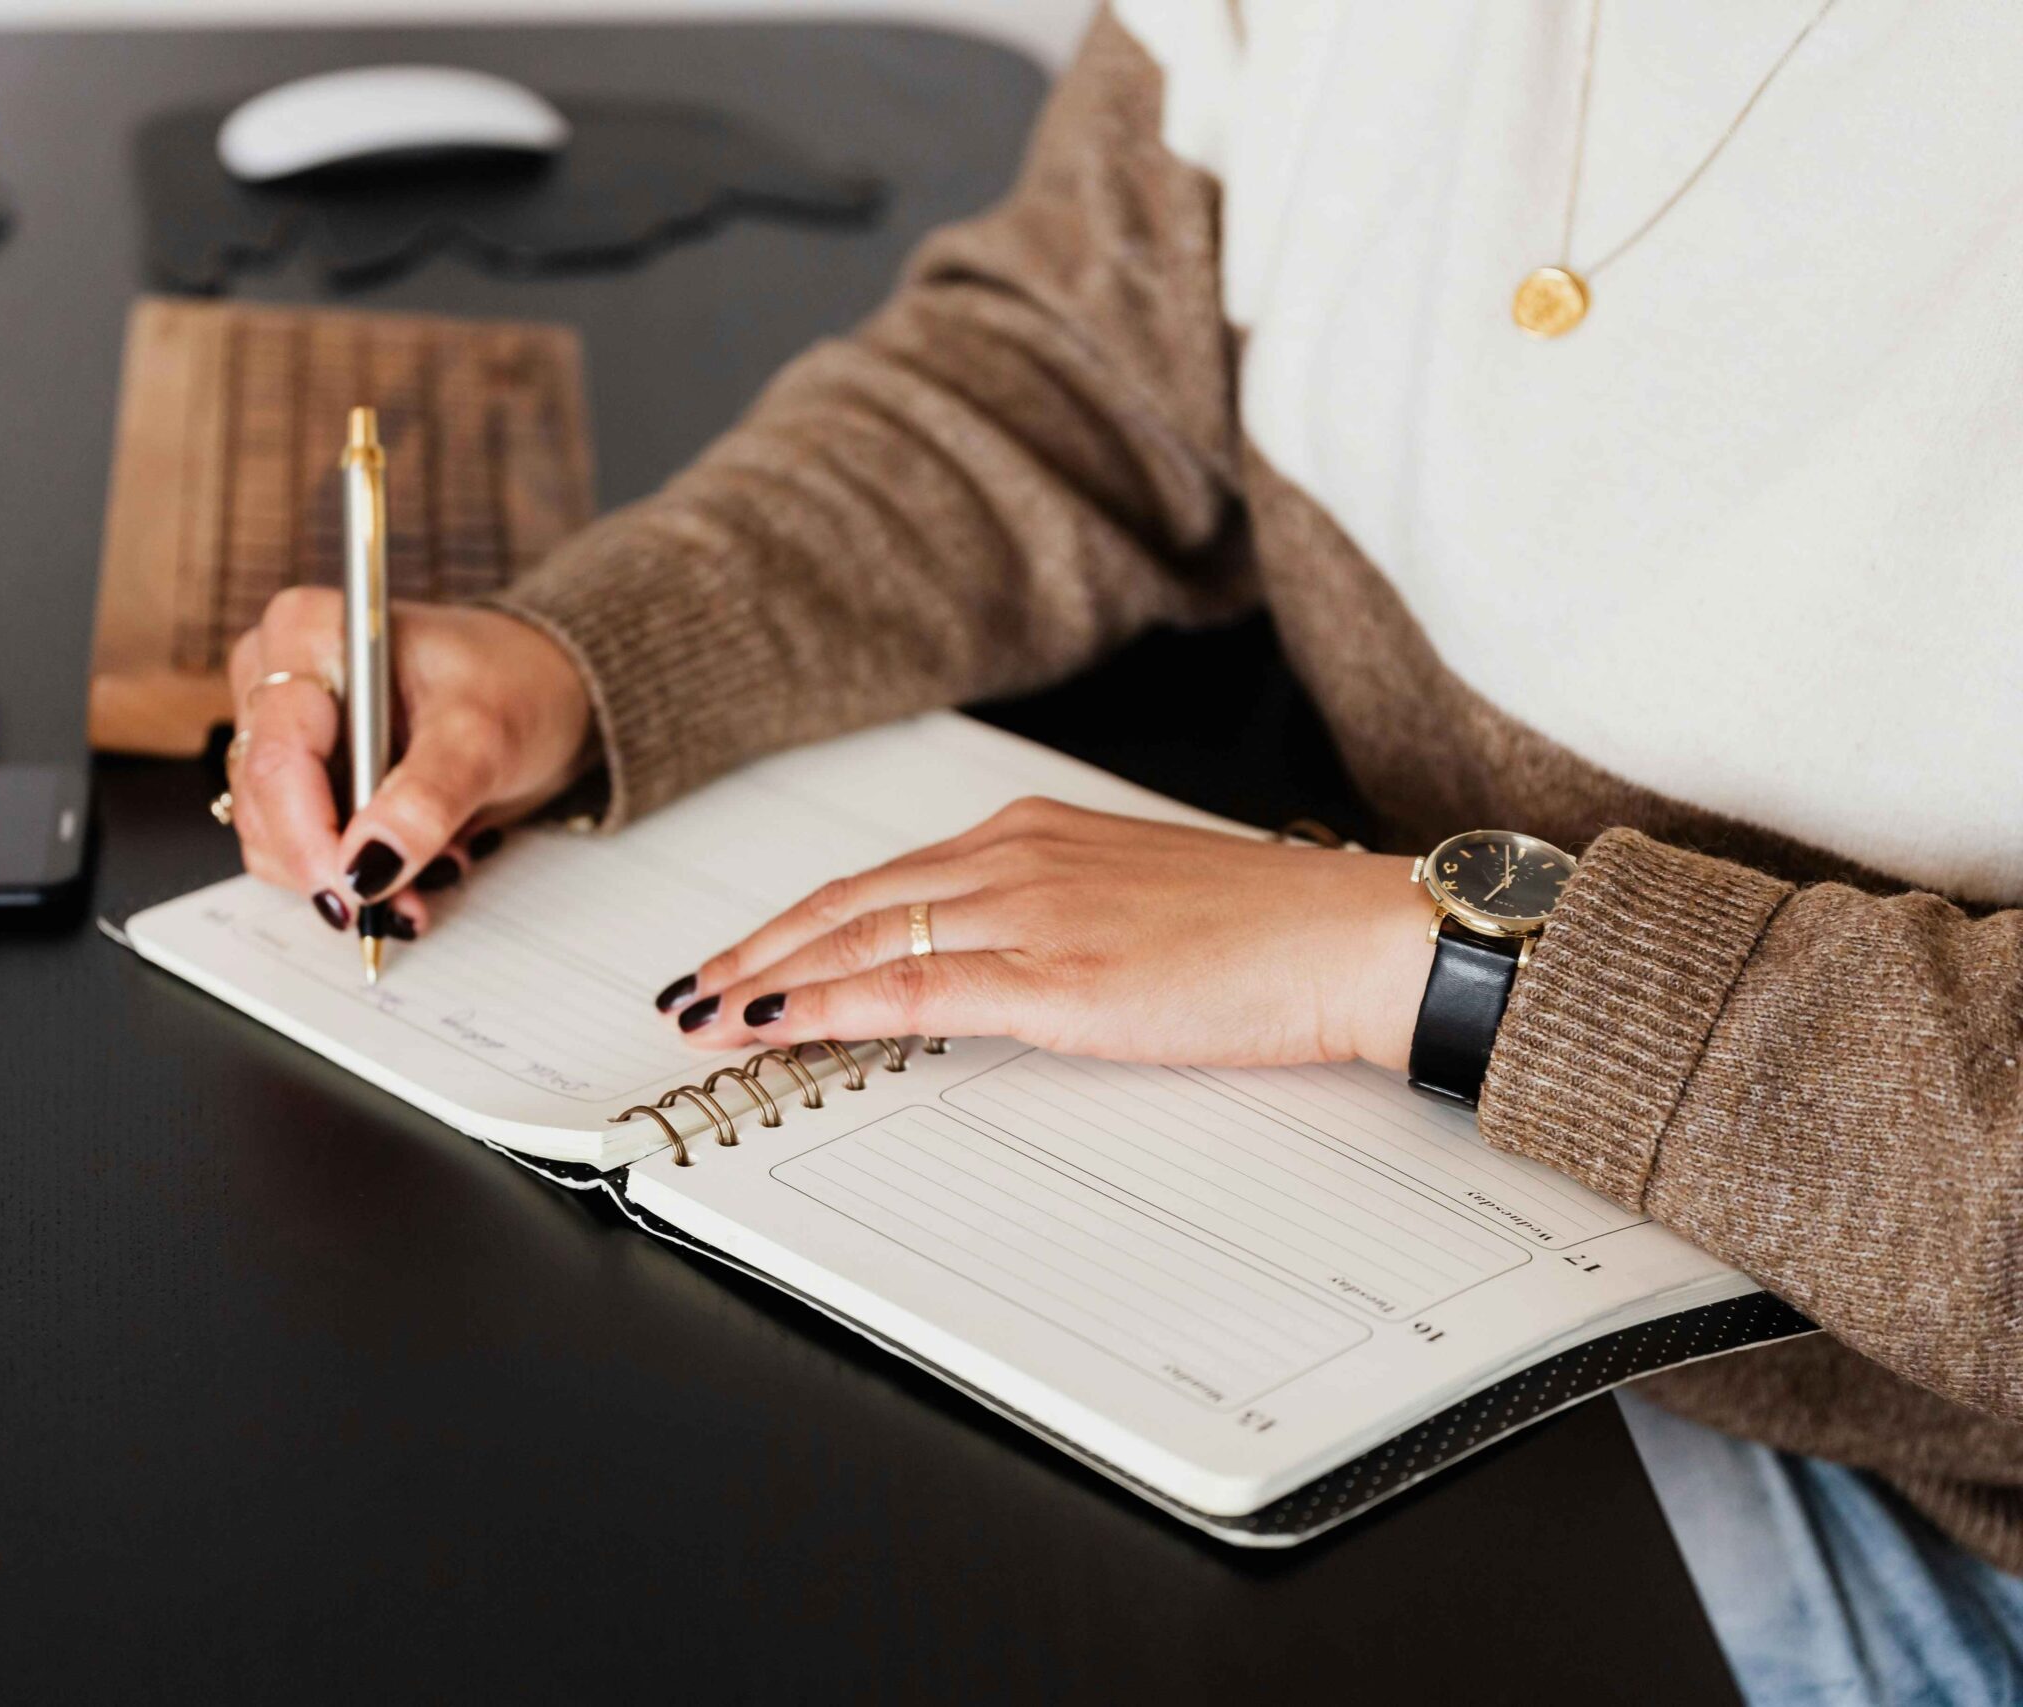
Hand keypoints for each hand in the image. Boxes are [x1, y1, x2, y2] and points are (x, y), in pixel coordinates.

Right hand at [223, 588, 593, 931]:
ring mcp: (280, 728)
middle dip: (335, 864)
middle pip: (263, 803)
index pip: (278, 757)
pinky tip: (413, 860)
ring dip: (348, 875)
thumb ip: (427, 799)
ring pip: (271, 837)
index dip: (309, 837)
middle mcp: (275, 676)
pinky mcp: (298, 774)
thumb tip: (369, 867)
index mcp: (306, 635)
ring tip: (430, 865)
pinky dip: (354, 872)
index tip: (357, 891)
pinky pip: (296, 847)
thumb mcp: (484, 736)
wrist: (539, 690)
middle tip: (410, 896)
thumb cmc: (512, 683)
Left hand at [662, 797, 1439, 1073]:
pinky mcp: (1055, 976)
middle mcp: (1015, 856)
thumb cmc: (1259, 929)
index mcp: (1030, 833)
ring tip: (708, 1017)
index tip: (742, 954)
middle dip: (756, 950)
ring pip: (863, 939)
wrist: (1345, 936)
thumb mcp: (1130, 902)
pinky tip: (781, 1023)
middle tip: (689, 991)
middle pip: (848, 901)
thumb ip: (1048, 918)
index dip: (797, 921)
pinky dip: (832, 1003)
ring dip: (770, 981)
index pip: (881, 878)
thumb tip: (987, 962)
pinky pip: (914, 987)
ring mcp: (1030, 912)